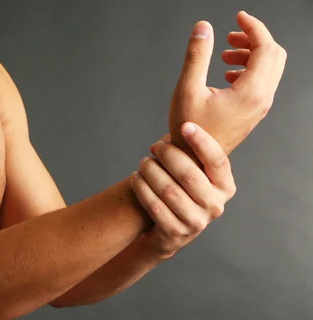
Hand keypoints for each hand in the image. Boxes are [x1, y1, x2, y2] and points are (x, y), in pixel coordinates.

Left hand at [130, 122, 236, 257]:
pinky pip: (154, 206)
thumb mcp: (193, 174)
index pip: (217, 160)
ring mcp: (196, 222)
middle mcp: (215, 206)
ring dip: (151, 171)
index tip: (185, 125)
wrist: (169, 232)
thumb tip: (178, 124)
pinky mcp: (175, 232)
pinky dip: (142, 188)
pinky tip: (135, 178)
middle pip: (189, 174)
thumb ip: (191, 154)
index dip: (202, 141)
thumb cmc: (181, 191)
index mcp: (225, 187)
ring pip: (168, 190)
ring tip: (143, 162)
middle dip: (168, 155)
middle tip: (155, 147)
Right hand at [169, 11, 286, 154]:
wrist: (193, 160)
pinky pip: (263, 82)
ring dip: (251, 54)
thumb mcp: (187, 89)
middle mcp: (261, 99)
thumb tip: (203, 27)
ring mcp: (259, 107)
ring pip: (270, 68)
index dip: (253, 27)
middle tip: (230, 36)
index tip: (238, 17)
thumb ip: (196, 56)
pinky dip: (250, 69)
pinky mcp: (253, 112)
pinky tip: (226, 74)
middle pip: (274, 55)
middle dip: (254, 39)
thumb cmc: (188, 130)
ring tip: (224, 55)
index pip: (265, 48)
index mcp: (250, 92)